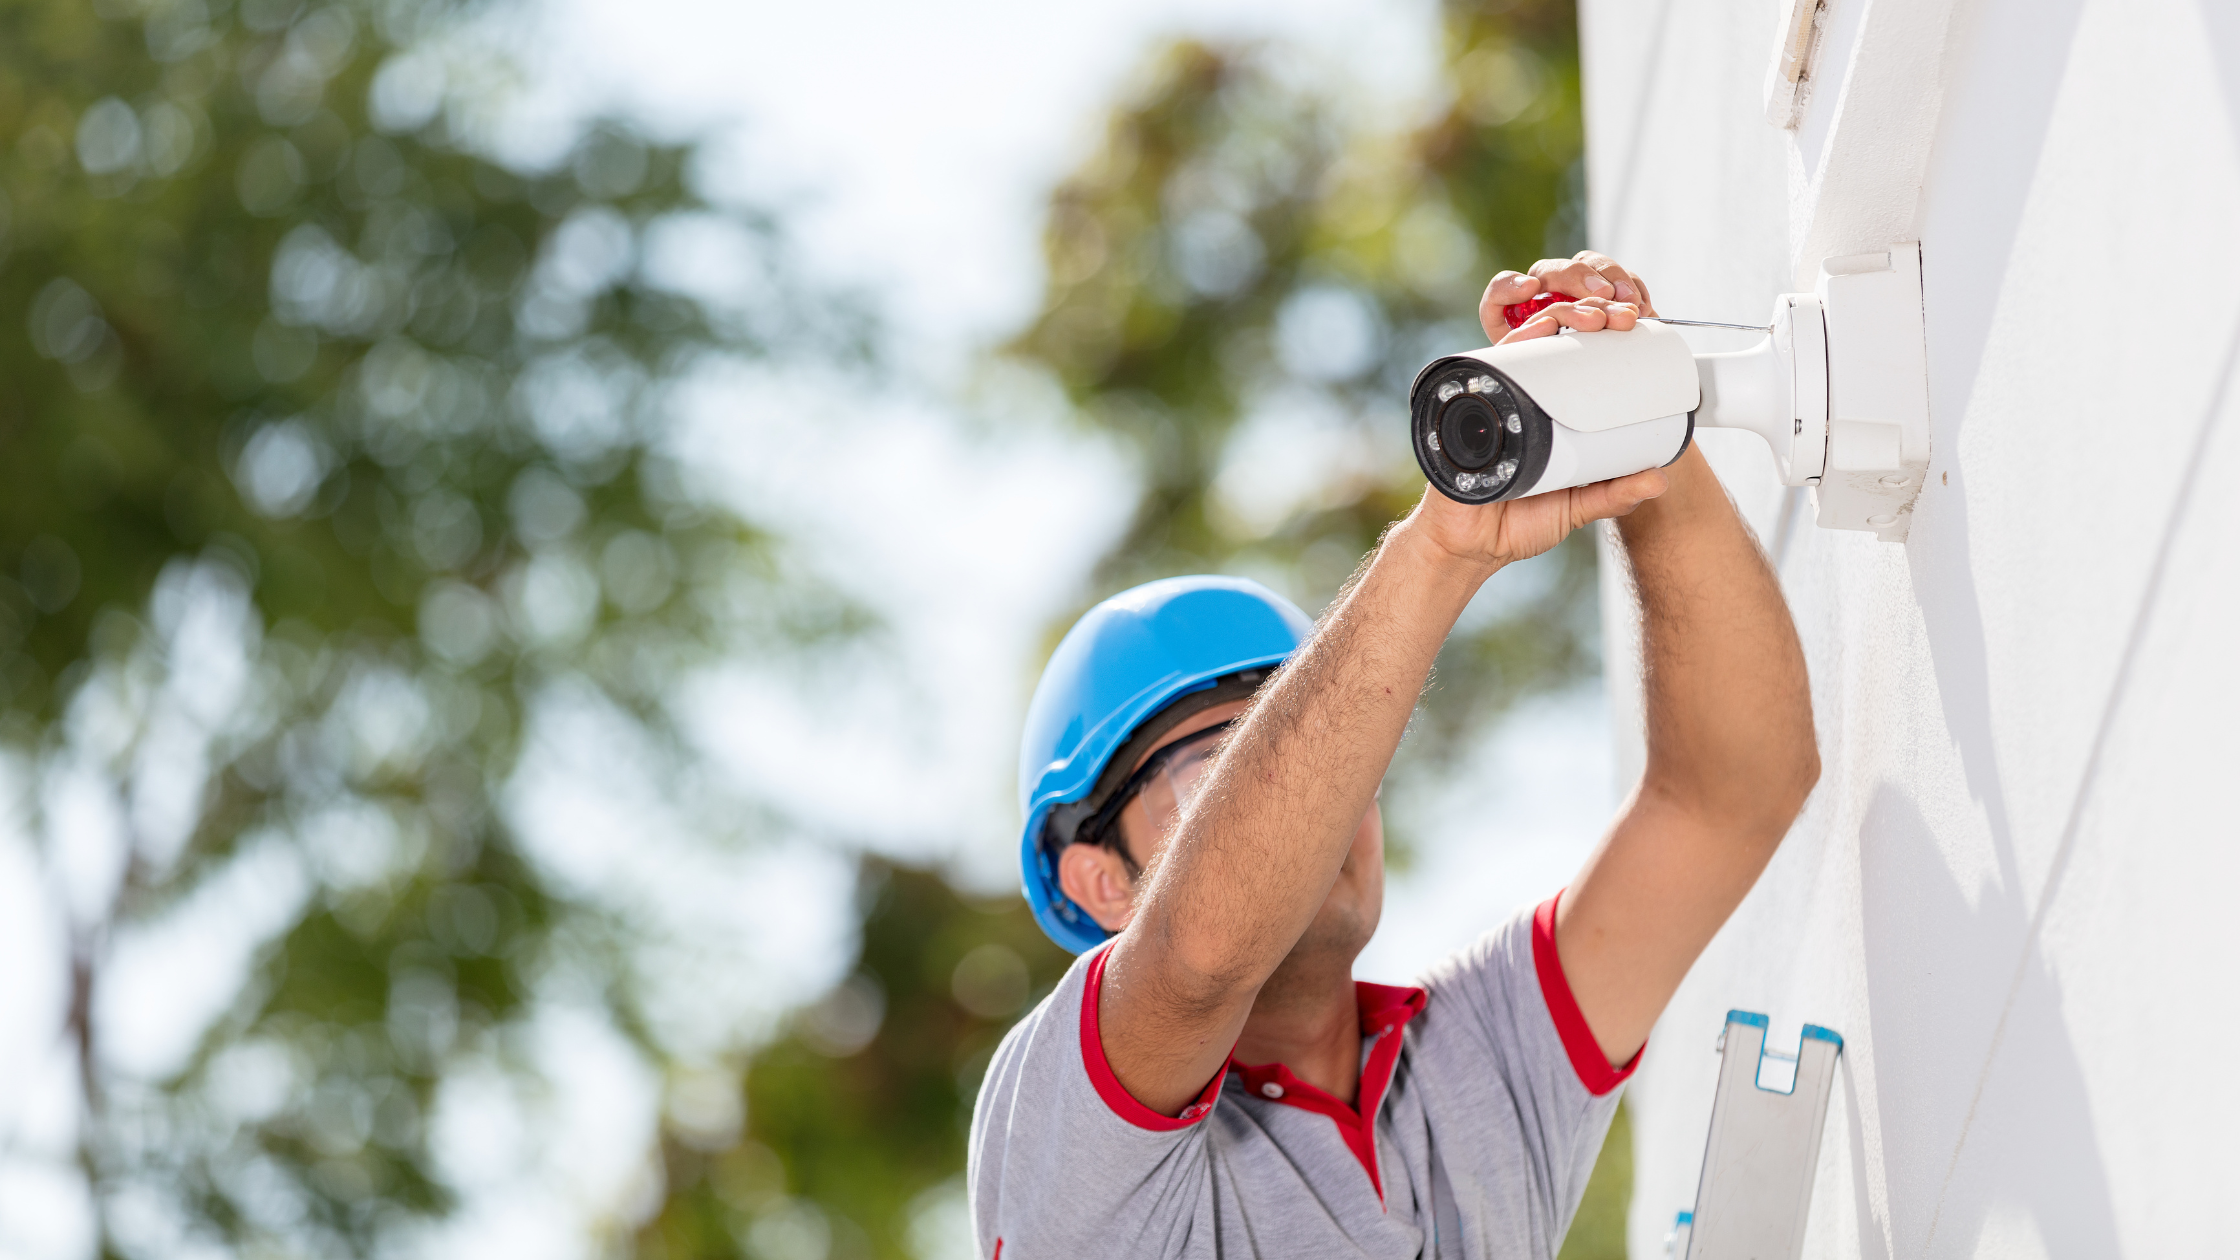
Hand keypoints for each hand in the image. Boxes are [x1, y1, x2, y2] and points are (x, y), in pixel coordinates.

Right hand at [1411, 253, 1670, 570]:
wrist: (1470, 548)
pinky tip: (1540, 328)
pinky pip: (1491, 364)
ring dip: (1560, 318)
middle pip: (1555, 339)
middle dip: (1589, 314)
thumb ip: (1614, 495)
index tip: (1634, 323)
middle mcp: (1522, 397)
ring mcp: (1496, 397)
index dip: (1604, 332)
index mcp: (1550, 412)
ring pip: (1528, 343)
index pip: (1578, 357)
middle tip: (1618, 318)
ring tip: (1589, 318)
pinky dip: (1515, 343)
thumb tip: (1661, 481)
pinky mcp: (1471, 406)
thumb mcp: (1577, 506)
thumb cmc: (1518, 524)